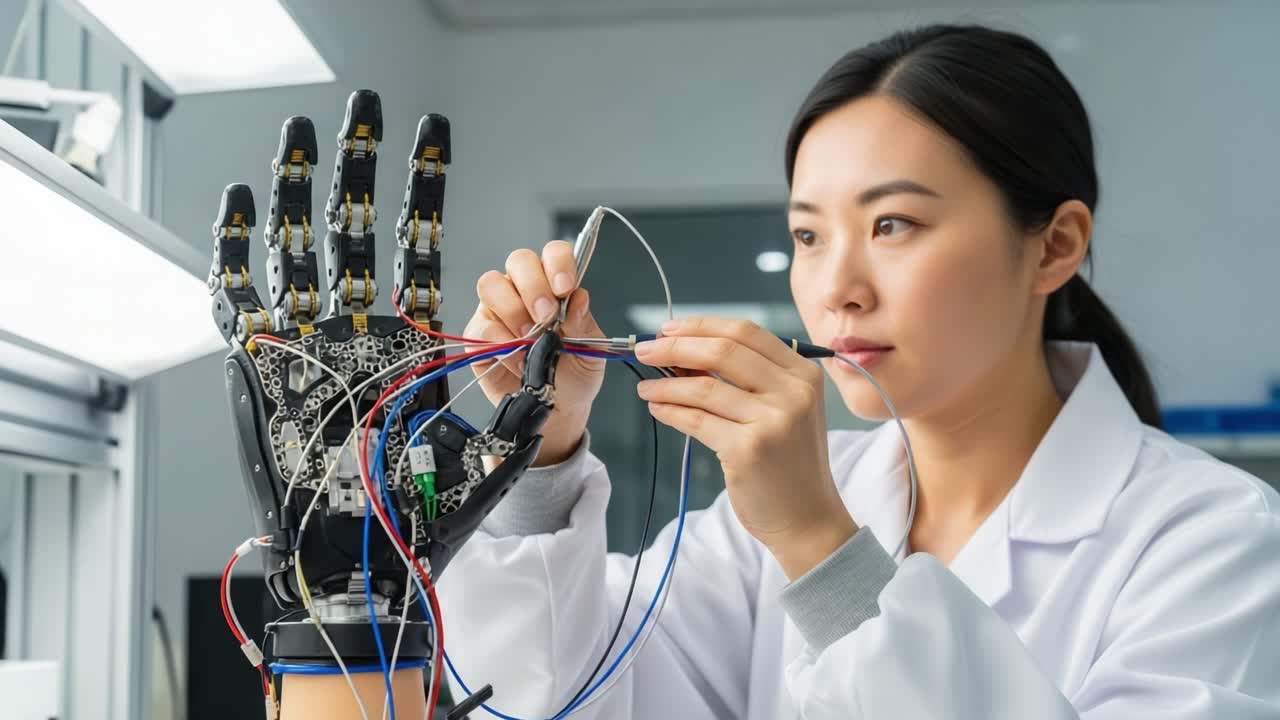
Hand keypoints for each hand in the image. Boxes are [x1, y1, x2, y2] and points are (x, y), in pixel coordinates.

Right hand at [463, 241, 606, 465]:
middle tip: (547, 316)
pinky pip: (482, 327)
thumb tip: (578, 298)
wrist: (558, 412)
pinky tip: (520, 361)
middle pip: (518, 261)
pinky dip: (502, 345)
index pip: (553, 254)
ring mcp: (498, 311)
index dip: (558, 263)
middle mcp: (524, 291)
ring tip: (532, 340)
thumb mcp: (591, 351)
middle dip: (534, 286)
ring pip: (492, 285)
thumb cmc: (575, 376)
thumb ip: (584, 323)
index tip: (566, 287)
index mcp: (555, 286)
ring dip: (514, 312)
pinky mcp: (479, 336)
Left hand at [633, 316, 857, 579]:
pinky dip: (670, 411)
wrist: (808, 519)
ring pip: (703, 388)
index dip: (702, 325)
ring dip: (665, 384)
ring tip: (645, 387)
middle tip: (643, 350)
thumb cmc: (790, 463)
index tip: (669, 328)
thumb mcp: (786, 410)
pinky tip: (657, 409)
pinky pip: (696, 420)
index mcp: (803, 374)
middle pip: (723, 351)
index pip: (747, 331)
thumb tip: (687, 352)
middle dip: (675, 346)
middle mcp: (793, 392)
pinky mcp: (747, 450)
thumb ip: (751, 379)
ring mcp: (772, 421)